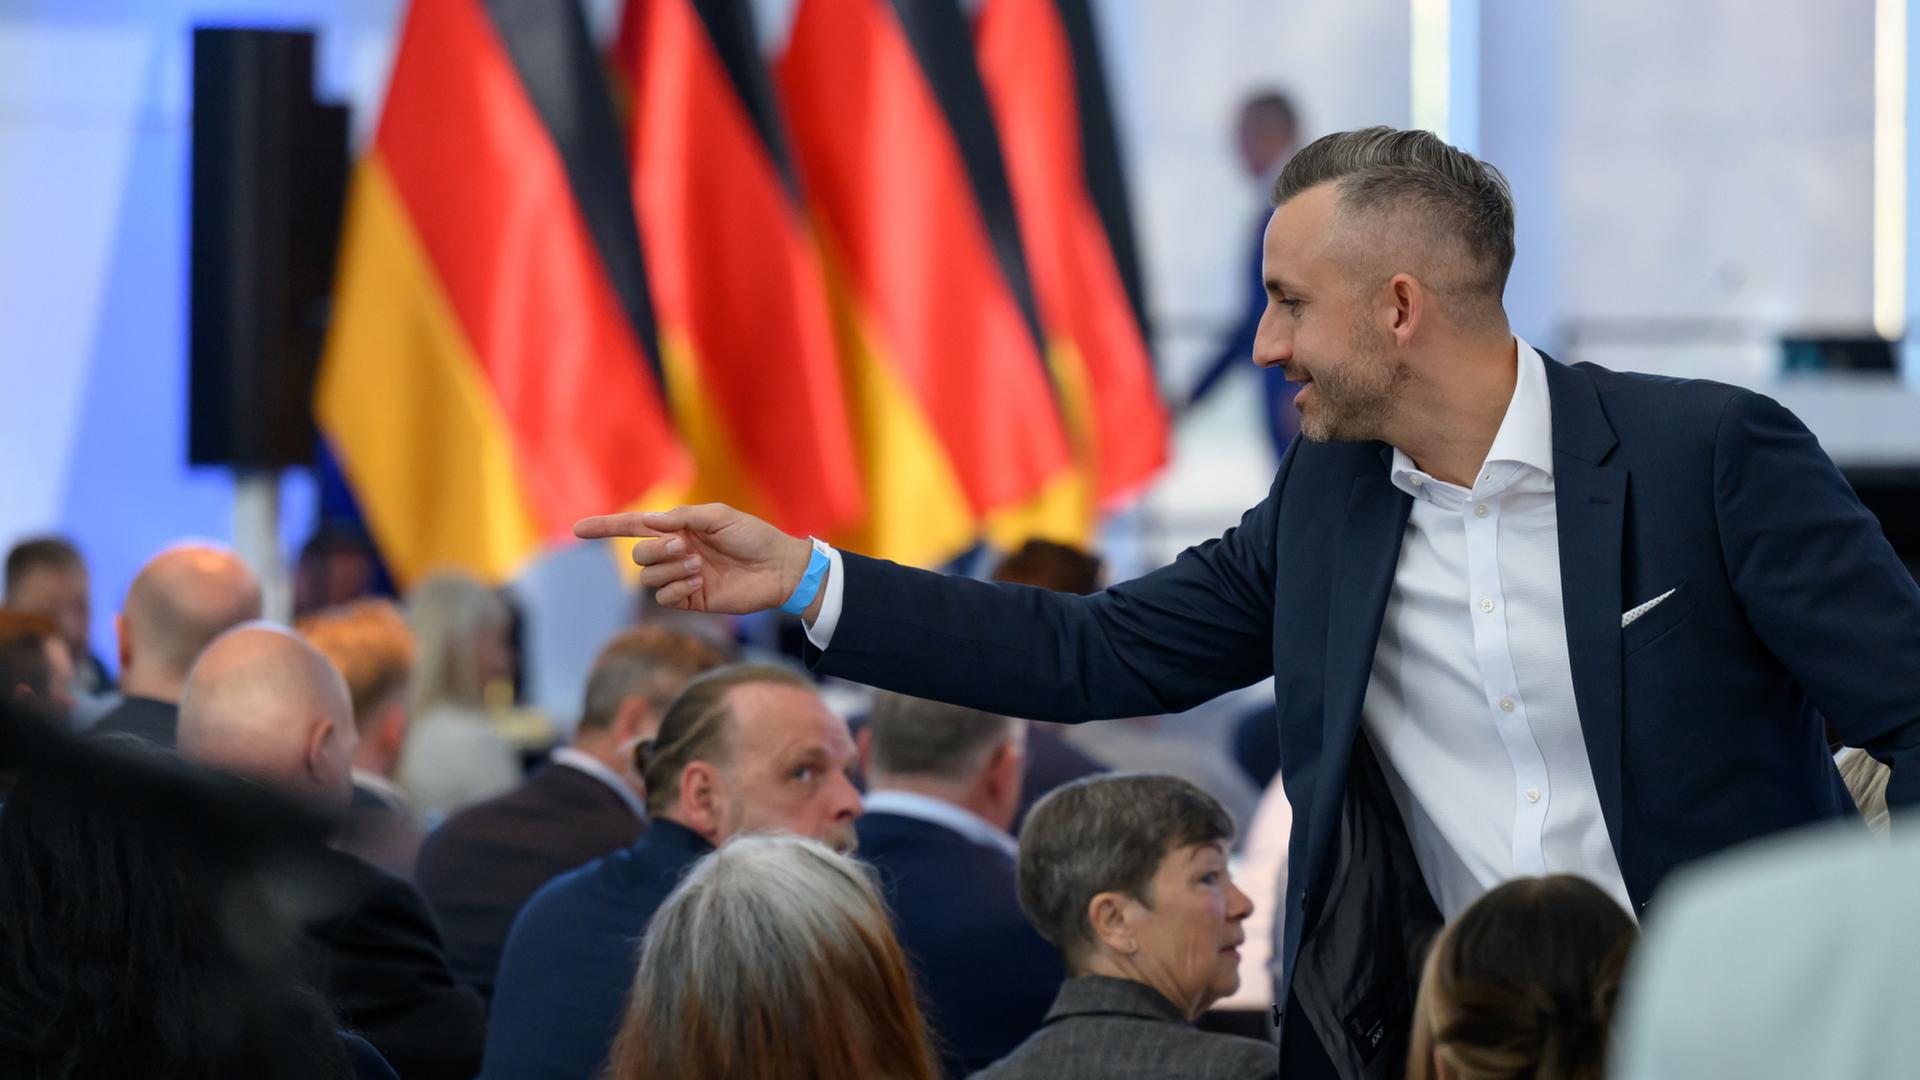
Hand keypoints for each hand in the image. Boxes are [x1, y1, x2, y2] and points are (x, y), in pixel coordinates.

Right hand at [572, 504, 816, 615]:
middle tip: (684, 547)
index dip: (604, 528)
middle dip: (654, 550)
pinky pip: (664, 598)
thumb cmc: (753, 537)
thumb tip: (649, 521)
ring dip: (669, 570)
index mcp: (678, 528)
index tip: (576, 530)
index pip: (633, 527)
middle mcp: (675, 552)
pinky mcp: (692, 600)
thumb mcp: (718, 516)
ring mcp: (682, 577)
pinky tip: (698, 583)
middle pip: (638, 555)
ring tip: (698, 566)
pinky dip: (676, 589)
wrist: (779, 569)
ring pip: (648, 578)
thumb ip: (682, 517)